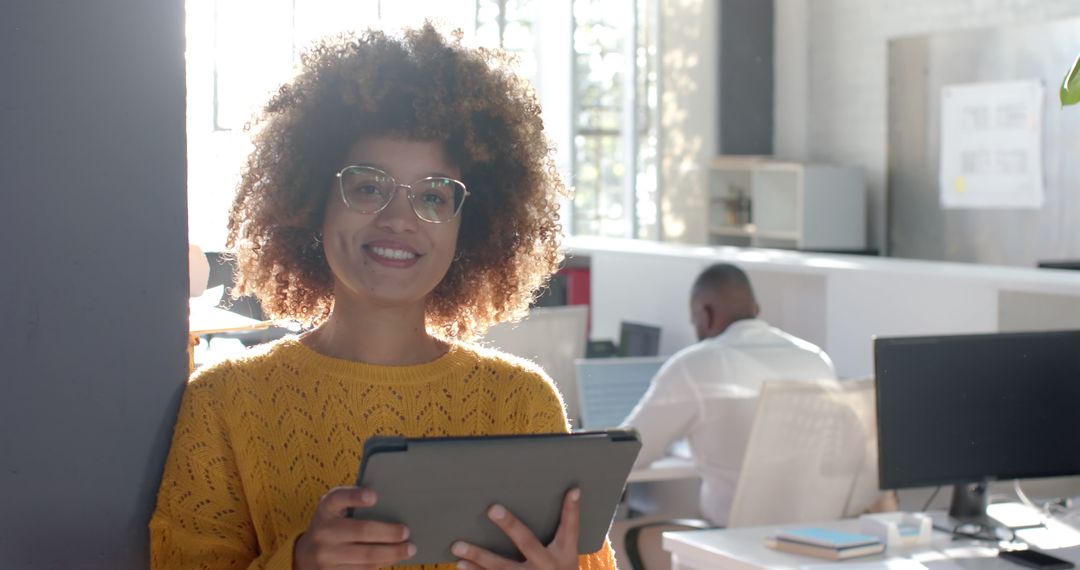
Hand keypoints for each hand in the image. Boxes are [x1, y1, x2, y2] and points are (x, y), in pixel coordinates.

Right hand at [294, 486, 414, 569]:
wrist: (306, 555)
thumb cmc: (331, 525)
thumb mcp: (334, 508)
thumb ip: (353, 500)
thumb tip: (385, 501)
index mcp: (326, 509)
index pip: (338, 498)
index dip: (355, 496)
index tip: (374, 496)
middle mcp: (323, 532)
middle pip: (363, 531)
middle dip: (389, 533)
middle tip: (406, 532)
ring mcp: (325, 557)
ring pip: (366, 557)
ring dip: (391, 553)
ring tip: (408, 549)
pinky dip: (380, 565)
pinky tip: (392, 558)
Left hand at [452, 488, 580, 569]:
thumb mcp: (565, 560)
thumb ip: (555, 539)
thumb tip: (545, 504)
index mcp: (565, 555)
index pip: (570, 528)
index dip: (572, 510)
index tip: (573, 490)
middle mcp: (548, 566)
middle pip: (528, 542)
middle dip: (510, 525)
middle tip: (492, 509)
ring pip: (503, 568)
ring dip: (479, 556)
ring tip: (458, 545)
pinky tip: (462, 565)